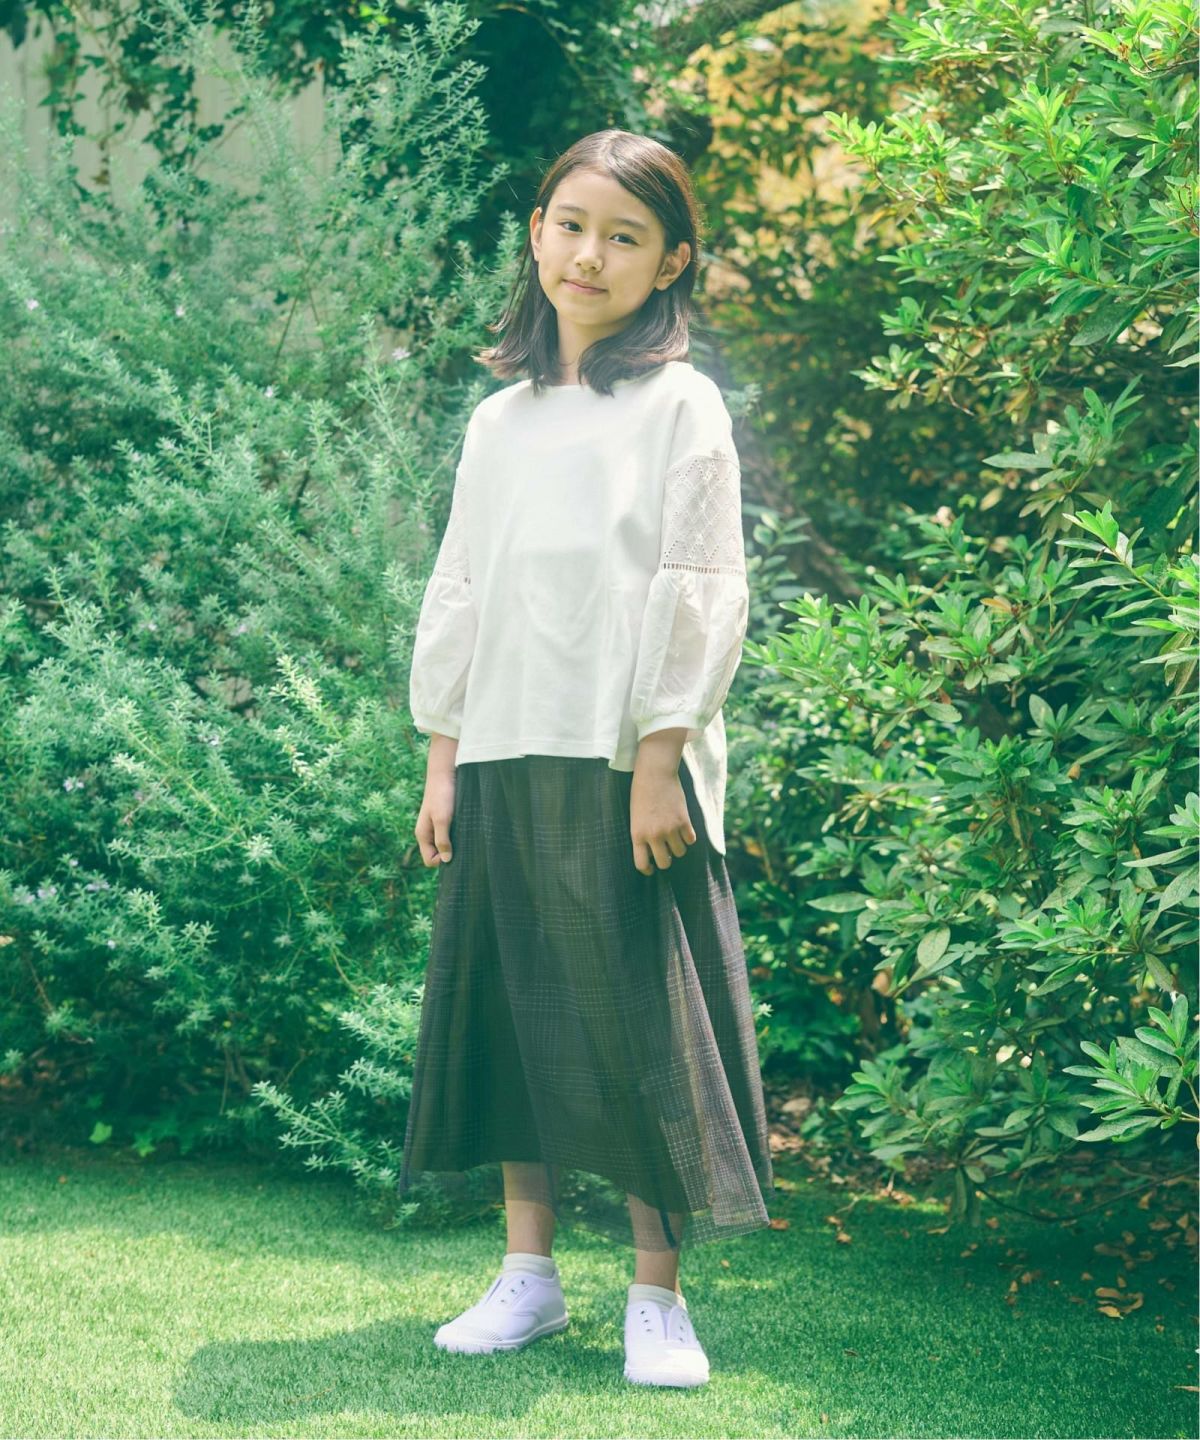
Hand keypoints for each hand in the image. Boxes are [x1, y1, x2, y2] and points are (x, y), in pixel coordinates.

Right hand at [415, 740, 457, 866]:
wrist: (445, 773)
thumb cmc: (442, 795)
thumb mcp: (442, 819)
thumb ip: (442, 840)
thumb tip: (447, 860)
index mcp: (423, 835)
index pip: (429, 860)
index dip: (441, 860)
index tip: (454, 850)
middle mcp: (428, 833)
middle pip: (437, 854)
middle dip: (450, 853)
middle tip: (463, 844)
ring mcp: (436, 826)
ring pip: (445, 844)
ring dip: (456, 844)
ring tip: (466, 835)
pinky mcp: (445, 819)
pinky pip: (451, 834)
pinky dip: (458, 835)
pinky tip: (467, 829)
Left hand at [630, 765, 695, 874]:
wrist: (654, 774)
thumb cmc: (641, 794)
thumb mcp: (635, 817)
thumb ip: (643, 835)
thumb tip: (654, 852)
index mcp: (637, 835)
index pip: (642, 864)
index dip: (648, 869)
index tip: (651, 868)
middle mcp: (654, 835)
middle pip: (664, 863)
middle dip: (666, 859)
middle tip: (666, 852)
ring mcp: (670, 829)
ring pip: (680, 852)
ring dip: (678, 847)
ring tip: (674, 836)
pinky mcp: (684, 821)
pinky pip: (691, 840)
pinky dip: (688, 837)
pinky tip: (684, 828)